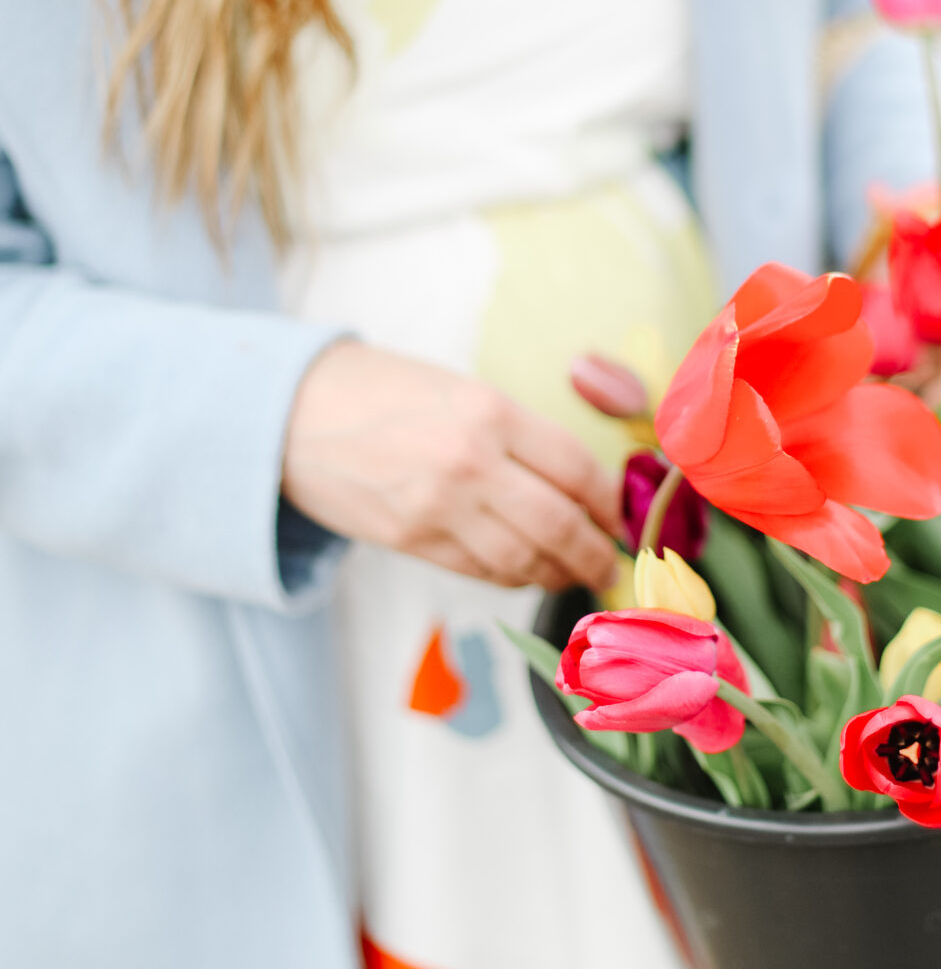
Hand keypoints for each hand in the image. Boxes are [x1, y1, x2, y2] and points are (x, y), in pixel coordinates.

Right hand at [282, 341, 620, 592]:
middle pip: (559, 526)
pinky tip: (525, 572)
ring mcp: (439, 509)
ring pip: (523, 561)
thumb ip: (520, 434)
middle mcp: (471, 463)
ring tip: (572, 574)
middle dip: (594, 555)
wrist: (291, 412)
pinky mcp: (412, 542)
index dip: (609, 505)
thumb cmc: (383, 392)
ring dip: (556, 574)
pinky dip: (512, 577)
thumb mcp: (461, 391)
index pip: (576, 471)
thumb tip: (583, 485)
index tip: (622, 520)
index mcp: (491, 413)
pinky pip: (482, 572)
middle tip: (610, 567)